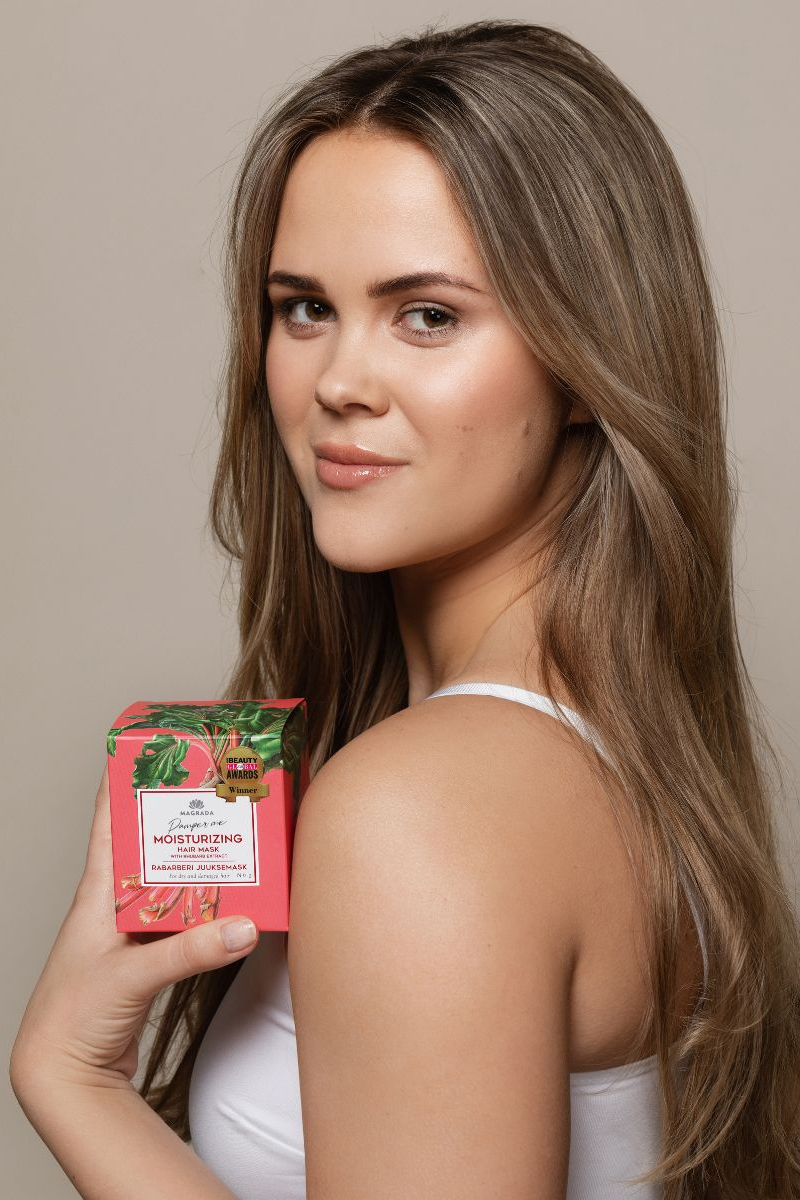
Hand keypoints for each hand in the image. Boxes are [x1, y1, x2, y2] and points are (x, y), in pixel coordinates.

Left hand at [10, 762, 259, 1090]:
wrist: (61, 1072)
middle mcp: (112, 903)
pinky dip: (206, 903)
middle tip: (216, 790)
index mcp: (96, 892)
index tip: (154, 746)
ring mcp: (129, 930)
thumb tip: (246, 926)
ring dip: (198, 860)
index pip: (109, 822)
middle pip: (148, 845)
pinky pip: (182, 916)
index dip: (126, 782)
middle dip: (180, 816)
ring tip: (235, 838)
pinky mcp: (146, 957)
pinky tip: (231, 901)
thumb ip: (191, 951)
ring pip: (169, 880)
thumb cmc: (73, 1016)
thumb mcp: (133, 975)